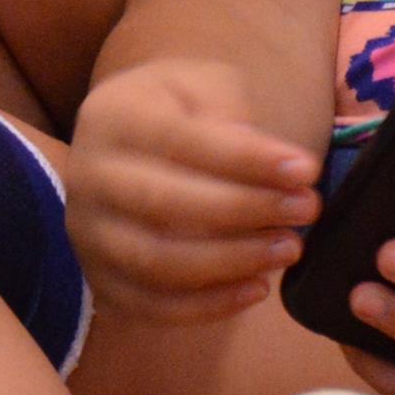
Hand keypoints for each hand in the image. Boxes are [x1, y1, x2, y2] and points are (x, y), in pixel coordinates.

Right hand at [67, 57, 322, 322]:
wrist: (121, 143)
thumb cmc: (175, 112)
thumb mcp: (202, 87)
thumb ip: (233, 119)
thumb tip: (281, 169)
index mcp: (112, 119)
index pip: (181, 141)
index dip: (246, 159)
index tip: (305, 170)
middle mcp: (88, 176)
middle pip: (166, 204)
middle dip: (246, 210)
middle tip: (307, 209)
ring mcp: (88, 233)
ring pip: (158, 261)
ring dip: (232, 261)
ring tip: (289, 248)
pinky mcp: (99, 278)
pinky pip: (152, 305)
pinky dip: (209, 306)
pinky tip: (257, 289)